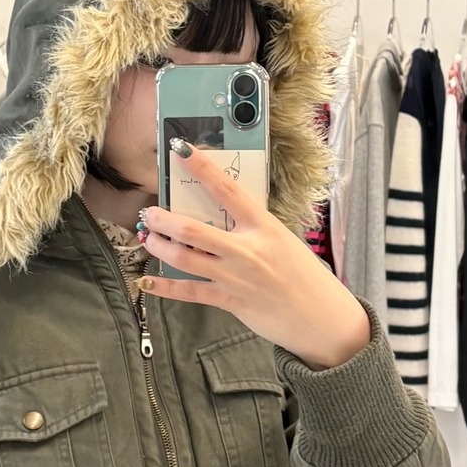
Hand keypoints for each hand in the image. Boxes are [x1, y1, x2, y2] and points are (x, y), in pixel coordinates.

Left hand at [136, 140, 370, 369]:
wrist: (320, 317)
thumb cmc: (303, 275)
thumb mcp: (282, 240)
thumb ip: (253, 228)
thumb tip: (222, 216)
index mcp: (263, 226)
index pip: (227, 190)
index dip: (202, 168)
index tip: (181, 150)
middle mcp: (246, 249)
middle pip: (192, 229)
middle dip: (163, 219)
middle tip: (149, 212)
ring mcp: (235, 276)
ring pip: (184, 258)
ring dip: (159, 246)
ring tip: (148, 237)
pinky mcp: (229, 300)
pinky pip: (189, 292)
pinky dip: (165, 287)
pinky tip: (147, 281)